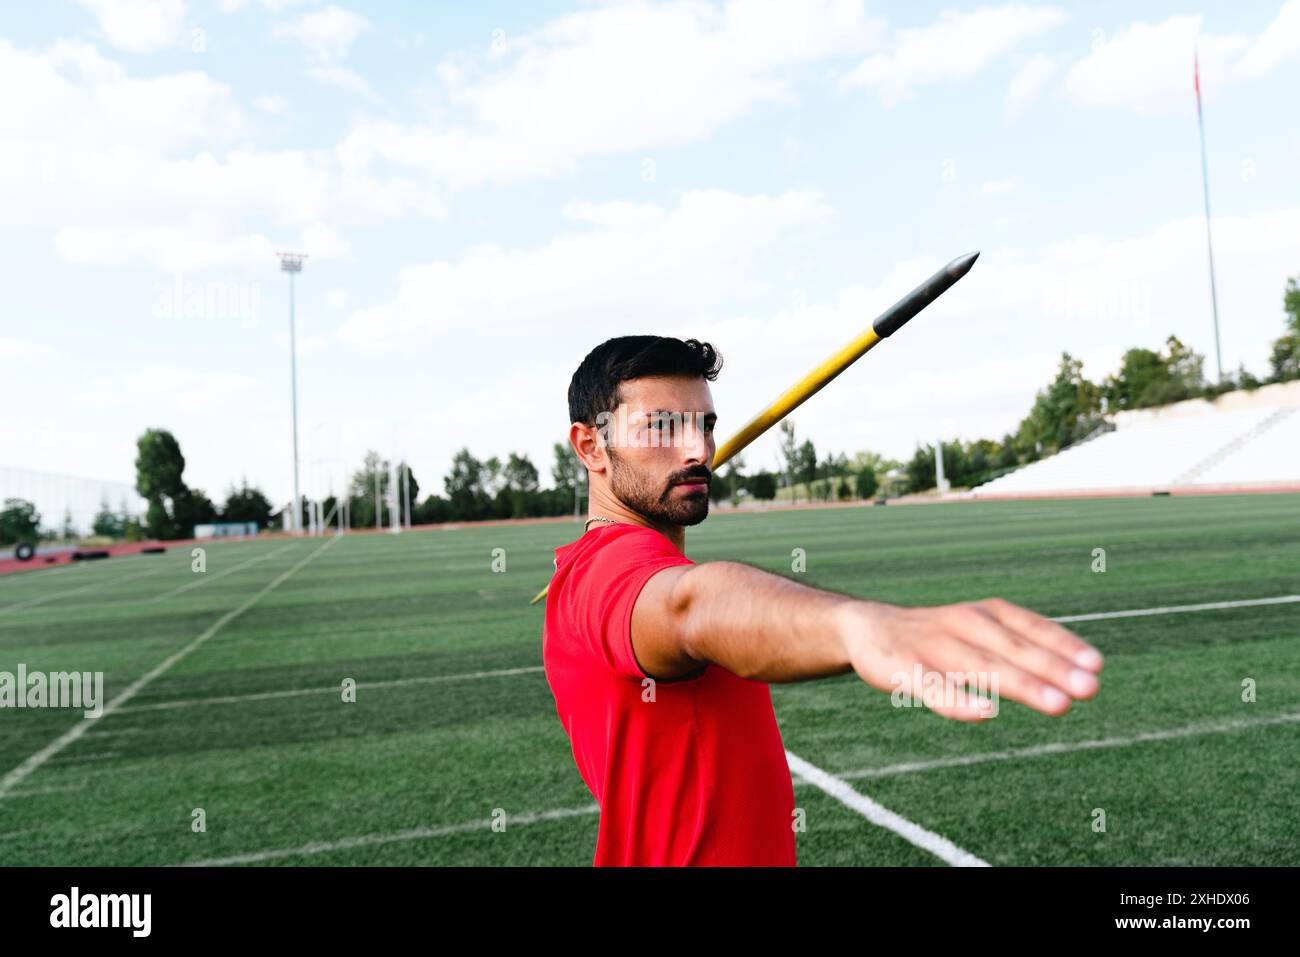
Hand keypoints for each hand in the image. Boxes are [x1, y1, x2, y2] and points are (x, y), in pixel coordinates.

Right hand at [838, 597, 1103, 720]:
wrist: (866, 627)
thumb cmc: (938, 635)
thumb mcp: (980, 630)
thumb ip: (1024, 648)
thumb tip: (1084, 673)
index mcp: (986, 614)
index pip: (1031, 628)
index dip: (1064, 645)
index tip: (1096, 666)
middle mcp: (964, 624)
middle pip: (1014, 650)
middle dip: (1054, 669)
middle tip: (1090, 689)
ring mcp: (934, 647)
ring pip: (983, 668)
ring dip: (1023, 685)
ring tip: (1058, 704)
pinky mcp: (905, 669)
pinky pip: (934, 688)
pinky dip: (958, 700)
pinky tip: (983, 713)